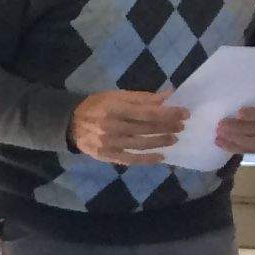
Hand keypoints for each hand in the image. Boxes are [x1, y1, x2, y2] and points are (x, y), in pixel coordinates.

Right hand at [69, 90, 186, 163]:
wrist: (70, 124)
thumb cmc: (97, 106)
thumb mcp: (116, 95)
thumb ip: (142, 98)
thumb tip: (168, 96)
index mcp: (114, 108)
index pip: (147, 112)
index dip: (168, 113)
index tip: (184, 113)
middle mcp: (111, 127)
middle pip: (146, 128)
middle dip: (167, 126)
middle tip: (181, 125)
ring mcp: (109, 143)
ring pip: (140, 144)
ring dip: (160, 142)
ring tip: (174, 138)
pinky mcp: (106, 155)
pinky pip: (130, 159)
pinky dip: (146, 160)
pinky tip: (160, 157)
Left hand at [214, 99, 254, 155]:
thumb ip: (247, 94)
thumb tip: (227, 86)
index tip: (239, 111)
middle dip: (239, 128)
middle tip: (221, 124)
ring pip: (254, 143)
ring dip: (234, 139)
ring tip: (219, 134)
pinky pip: (248, 151)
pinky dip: (233, 147)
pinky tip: (219, 142)